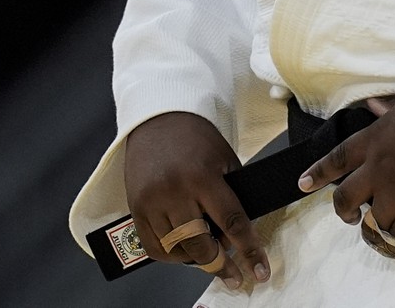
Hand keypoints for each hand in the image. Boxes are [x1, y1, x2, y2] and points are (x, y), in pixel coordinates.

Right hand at [123, 111, 267, 288]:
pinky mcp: (135, 207)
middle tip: (235, 276)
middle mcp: (174, 191)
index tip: (259, 271)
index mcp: (202, 176)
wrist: (158, 118)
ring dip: (196, 260)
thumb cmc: (196, 138)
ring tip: (209, 256)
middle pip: (200, 244)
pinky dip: (171, 255)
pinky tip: (184, 251)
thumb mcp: (224, 160)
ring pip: (176, 250)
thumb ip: (232, 197)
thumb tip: (237, 236)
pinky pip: (154, 247)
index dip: (249, 250)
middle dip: (221, 264)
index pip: (231, 222)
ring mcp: (151, 201)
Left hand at [295, 87, 394, 255]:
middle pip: (345, 198)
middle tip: (350, 217)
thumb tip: (372, 106)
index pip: (337, 158)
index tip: (302, 184)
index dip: (317, 173)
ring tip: (382, 232)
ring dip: (375, 230)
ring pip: (372, 222)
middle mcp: (380, 165)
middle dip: (343, 212)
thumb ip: (387, 110)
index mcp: (375, 137)